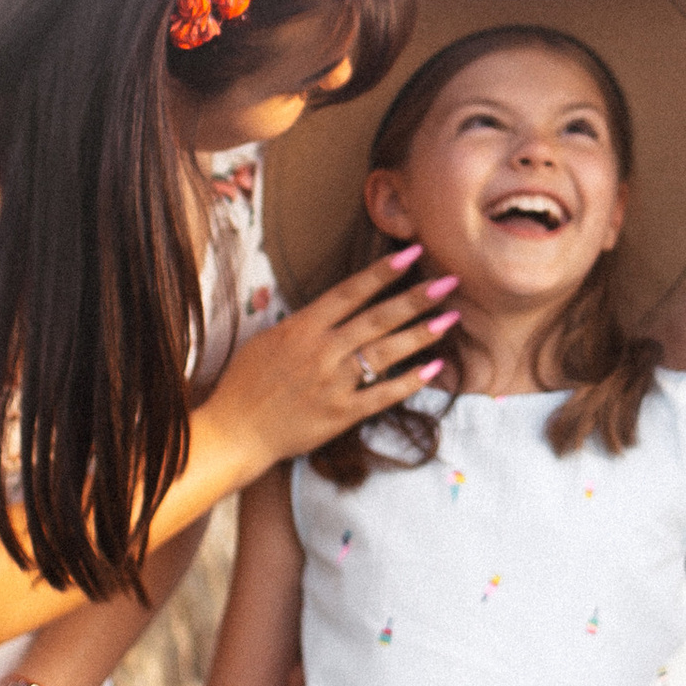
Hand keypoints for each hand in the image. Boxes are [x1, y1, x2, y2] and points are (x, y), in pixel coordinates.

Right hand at [204, 249, 460, 474]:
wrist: (234, 431)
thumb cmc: (246, 383)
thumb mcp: (268, 340)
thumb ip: (304, 323)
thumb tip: (334, 306)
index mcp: (301, 327)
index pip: (350, 292)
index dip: (383, 272)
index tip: (412, 254)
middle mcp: (321, 351)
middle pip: (377, 319)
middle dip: (416, 298)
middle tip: (450, 282)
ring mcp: (332, 383)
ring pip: (385, 353)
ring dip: (421, 335)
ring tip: (451, 319)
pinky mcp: (340, 414)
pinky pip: (382, 395)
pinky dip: (410, 382)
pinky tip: (434, 368)